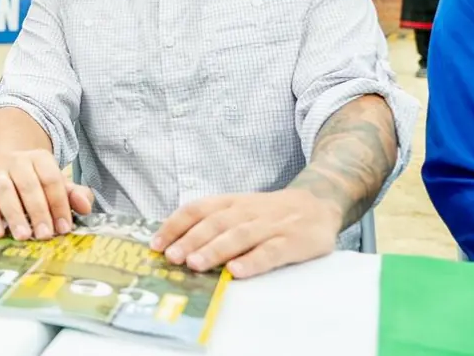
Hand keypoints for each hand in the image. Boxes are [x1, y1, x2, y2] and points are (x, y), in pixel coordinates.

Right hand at [0, 149, 92, 240]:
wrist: (9, 167)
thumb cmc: (38, 181)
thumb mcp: (60, 184)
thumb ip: (76, 195)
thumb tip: (85, 207)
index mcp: (40, 159)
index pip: (51, 180)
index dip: (59, 204)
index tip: (64, 228)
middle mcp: (17, 162)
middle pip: (28, 185)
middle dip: (38, 212)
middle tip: (45, 235)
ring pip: (5, 191)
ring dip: (14, 214)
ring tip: (23, 236)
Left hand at [153, 189, 340, 278]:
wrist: (317, 203)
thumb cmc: (269, 212)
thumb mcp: (240, 208)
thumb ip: (214, 222)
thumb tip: (175, 245)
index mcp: (230, 202)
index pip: (197, 209)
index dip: (175, 225)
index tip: (156, 244)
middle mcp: (247, 211)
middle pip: (215, 223)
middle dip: (191, 240)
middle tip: (172, 257)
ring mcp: (270, 225)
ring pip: (239, 236)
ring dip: (215, 249)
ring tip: (195, 264)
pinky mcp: (293, 241)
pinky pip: (271, 251)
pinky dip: (252, 261)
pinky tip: (236, 272)